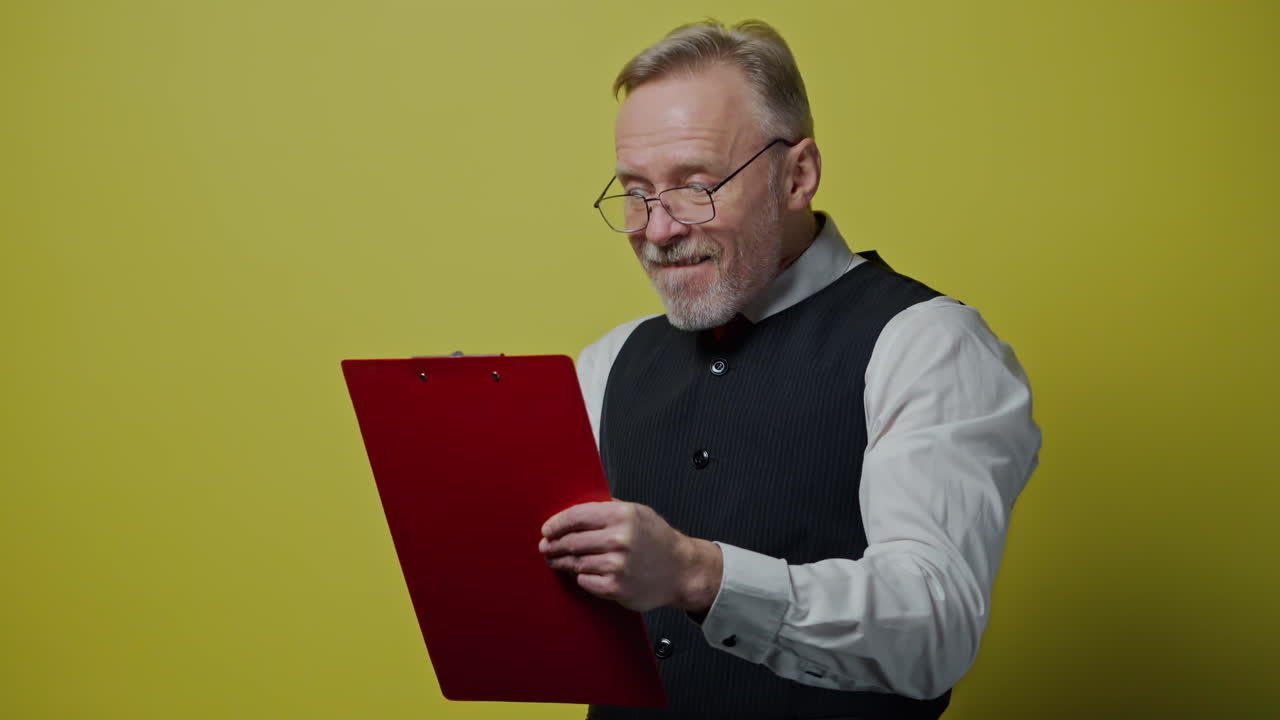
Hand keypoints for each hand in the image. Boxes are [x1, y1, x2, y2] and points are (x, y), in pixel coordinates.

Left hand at [539, 501, 722, 612]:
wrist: (681, 570)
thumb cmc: (658, 540)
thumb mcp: (638, 512)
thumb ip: (608, 508)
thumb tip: (575, 510)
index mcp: (623, 516)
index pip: (576, 516)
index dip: (556, 523)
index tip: (547, 529)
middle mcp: (619, 539)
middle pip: (571, 541)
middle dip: (554, 545)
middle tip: (546, 546)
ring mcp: (617, 565)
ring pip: (575, 562)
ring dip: (562, 562)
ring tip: (557, 560)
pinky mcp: (615, 588)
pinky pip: (584, 581)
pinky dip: (581, 577)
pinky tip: (583, 572)